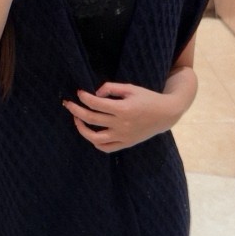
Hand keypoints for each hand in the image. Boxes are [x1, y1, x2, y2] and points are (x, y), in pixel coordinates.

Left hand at [63, 82, 181, 152]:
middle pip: (91, 119)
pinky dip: (95, 142)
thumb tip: (96, 94)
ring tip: (77, 120)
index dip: (84, 97)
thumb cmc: (147, 98)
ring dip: (82, 129)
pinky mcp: (126, 144)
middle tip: (68, 104)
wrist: (166, 114)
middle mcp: (121, 124)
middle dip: (76, 110)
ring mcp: (123, 136)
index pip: (95, 103)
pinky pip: (106, 148)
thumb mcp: (131, 88)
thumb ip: (111, 87)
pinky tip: (91, 133)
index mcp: (123, 109)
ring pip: (95, 138)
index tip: (79, 93)